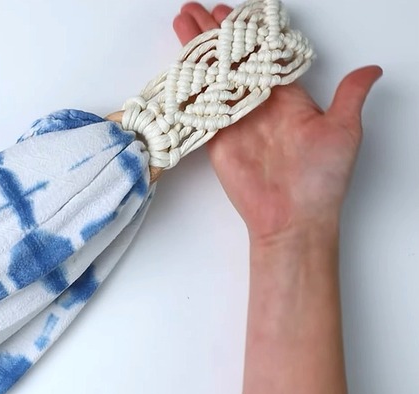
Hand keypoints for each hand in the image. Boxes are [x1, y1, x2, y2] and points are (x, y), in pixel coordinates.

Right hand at [173, 3, 381, 242]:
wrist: (294, 218)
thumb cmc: (322, 179)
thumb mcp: (344, 131)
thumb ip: (350, 96)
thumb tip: (372, 69)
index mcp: (286, 97)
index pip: (263, 54)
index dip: (247, 32)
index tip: (231, 11)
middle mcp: (258, 104)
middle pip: (231, 59)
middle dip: (213, 34)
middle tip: (195, 11)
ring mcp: (234, 119)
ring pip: (212, 76)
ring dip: (196, 51)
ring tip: (182, 25)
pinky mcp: (216, 137)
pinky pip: (199, 106)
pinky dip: (187, 86)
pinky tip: (175, 66)